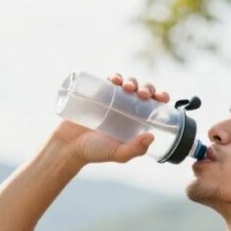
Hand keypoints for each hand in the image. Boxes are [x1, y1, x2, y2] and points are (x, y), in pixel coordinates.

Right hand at [52, 73, 171, 164]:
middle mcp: (126, 109)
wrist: (68, 145)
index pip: (153, 106)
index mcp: (136, 122)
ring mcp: (112, 100)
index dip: (160, 98)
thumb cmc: (95, 152)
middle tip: (142, 94)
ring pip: (127, 84)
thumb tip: (152, 136)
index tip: (162, 97)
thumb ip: (135, 149)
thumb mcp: (118, 154)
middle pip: (142, 92)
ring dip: (132, 80)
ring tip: (127, 87)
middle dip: (147, 87)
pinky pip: (108, 81)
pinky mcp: (98, 94)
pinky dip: (114, 76)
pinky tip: (115, 79)